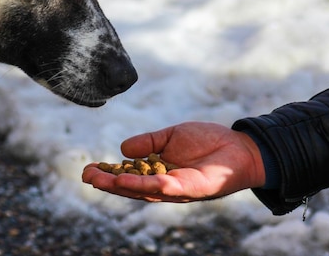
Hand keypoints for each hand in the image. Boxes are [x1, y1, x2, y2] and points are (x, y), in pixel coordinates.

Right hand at [82, 122, 265, 201]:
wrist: (241, 146)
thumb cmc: (209, 141)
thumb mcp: (171, 136)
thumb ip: (148, 142)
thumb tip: (122, 148)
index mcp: (158, 172)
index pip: (128, 176)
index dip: (108, 175)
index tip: (89, 169)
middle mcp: (165, 185)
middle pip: (132, 188)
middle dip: (108, 183)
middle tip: (87, 177)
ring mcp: (179, 189)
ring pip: (146, 191)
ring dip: (123, 187)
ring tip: (102, 181)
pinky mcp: (194, 188)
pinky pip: (169, 188)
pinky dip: (150, 185)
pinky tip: (133, 180)